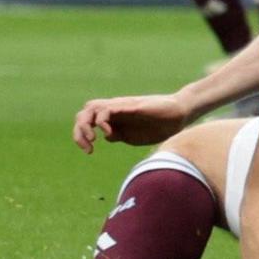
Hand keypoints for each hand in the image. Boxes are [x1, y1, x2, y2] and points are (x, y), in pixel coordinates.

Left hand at [75, 94, 191, 149]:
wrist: (179, 115)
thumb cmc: (160, 126)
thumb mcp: (134, 136)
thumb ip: (119, 135)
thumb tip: (105, 137)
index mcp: (114, 119)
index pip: (86, 122)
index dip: (81, 136)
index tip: (89, 151)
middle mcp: (114, 111)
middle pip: (83, 113)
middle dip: (79, 131)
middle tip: (88, 146)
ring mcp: (121, 107)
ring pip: (90, 108)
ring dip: (86, 124)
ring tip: (92, 139)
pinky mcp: (130, 106)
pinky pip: (107, 109)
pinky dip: (101, 120)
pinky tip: (107, 132)